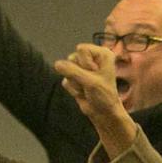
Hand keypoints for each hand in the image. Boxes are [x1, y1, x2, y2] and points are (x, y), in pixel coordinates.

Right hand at [52, 43, 138, 157]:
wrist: (103, 113)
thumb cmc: (104, 96)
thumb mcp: (90, 82)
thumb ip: (73, 71)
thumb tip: (57, 64)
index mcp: (101, 54)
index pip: (81, 49)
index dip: (85, 63)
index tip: (95, 74)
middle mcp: (92, 58)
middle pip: (72, 58)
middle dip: (79, 74)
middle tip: (90, 83)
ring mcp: (82, 68)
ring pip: (66, 69)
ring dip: (75, 83)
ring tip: (87, 89)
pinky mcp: (74, 78)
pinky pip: (65, 80)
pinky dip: (72, 89)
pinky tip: (82, 93)